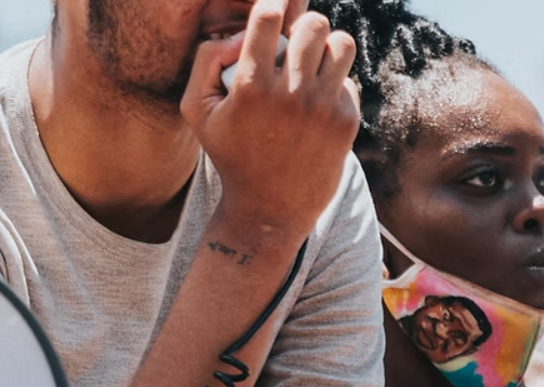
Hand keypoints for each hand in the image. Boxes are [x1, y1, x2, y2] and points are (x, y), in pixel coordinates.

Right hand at [181, 0, 359, 231]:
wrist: (268, 208)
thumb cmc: (229, 153)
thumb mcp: (196, 110)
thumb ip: (204, 61)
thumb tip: (239, 35)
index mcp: (250, 87)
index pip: (269, 17)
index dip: (273, 3)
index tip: (274, 8)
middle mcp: (289, 94)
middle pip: (313, 24)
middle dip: (303, 26)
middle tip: (295, 44)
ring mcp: (322, 108)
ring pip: (341, 44)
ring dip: (326, 48)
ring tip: (312, 64)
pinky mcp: (345, 122)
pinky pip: (348, 79)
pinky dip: (333, 84)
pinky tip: (316, 104)